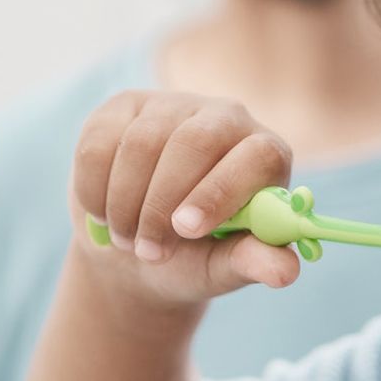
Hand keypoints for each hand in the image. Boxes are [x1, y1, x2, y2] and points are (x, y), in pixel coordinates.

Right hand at [69, 90, 301, 306]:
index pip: (258, 154)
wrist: (136, 248)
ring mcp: (175, 106)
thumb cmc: (195, 255)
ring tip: (130, 240)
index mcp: (267, 154)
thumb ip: (254, 262)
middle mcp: (227, 118)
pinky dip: (94, 190)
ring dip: (126, 204)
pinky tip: (105, 214)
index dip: (222, 190)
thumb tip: (286, 273)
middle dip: (163, 204)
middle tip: (149, 250)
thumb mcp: (225, 265)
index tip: (187, 230)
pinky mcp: (124, 108)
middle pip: (196, 141)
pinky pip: (99, 143)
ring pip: (142, 143)